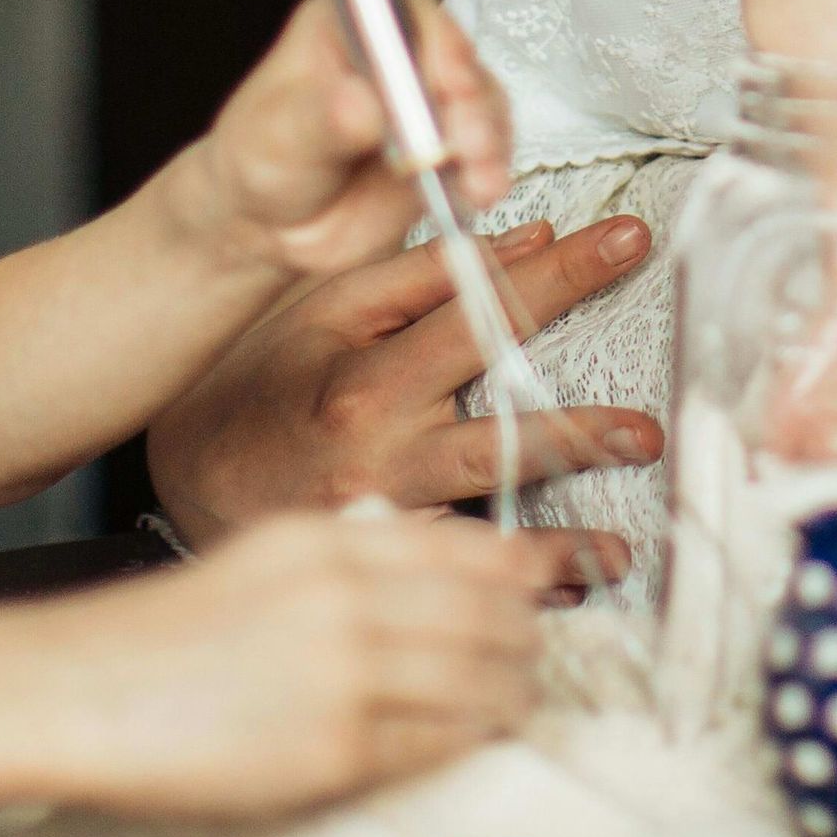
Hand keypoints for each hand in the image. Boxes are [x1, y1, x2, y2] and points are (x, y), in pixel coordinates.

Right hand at [38, 512, 546, 815]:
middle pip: (482, 614)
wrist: (85, 691)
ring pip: (473, 681)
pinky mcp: (333, 750)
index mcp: (326, 540)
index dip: (516, 569)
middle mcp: (345, 597)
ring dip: (509, 692)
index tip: (544, 580)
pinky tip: (470, 737)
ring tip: (518, 698)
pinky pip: (431, 744)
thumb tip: (427, 549)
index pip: (459, 549)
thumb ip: (343, 548)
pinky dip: (463, 739)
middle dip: (525, 634)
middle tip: (538, 648)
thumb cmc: (165, 631)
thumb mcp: (260, 556)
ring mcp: (344, 675)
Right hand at [146, 216, 657, 580]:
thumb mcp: (329, 308)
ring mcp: (379, 518)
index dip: (561, 271)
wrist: (186, 474)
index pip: (481, 312)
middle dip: (580, 431)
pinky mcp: (375, 567)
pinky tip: (567, 596)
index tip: (629, 239)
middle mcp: (377, 449)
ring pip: (482, 529)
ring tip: (620, 549)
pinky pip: (455, 584)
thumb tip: (528, 239)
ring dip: (558, 544)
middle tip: (649, 432)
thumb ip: (426, 273)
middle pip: (497, 433)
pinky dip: (511, 593)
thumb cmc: (264, 378)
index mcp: (368, 372)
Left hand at [181, 0, 515, 278]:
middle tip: (465, 143)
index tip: (448, 81)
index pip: (401, 12)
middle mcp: (394, 49)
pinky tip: (479, 191)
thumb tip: (360, 103)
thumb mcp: (276, 137)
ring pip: (480, 100)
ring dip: (487, 140)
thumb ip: (318, 119)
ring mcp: (427, 96)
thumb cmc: (263, 160)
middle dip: (469, 100)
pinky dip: (488, 169)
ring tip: (478, 181)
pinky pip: (485, 146)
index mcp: (347, 20)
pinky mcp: (448, 141)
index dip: (433, 41)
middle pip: (453, 53)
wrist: (273, 225)